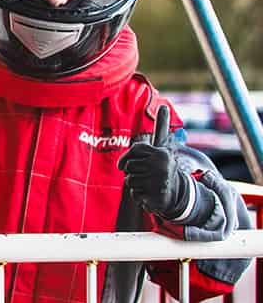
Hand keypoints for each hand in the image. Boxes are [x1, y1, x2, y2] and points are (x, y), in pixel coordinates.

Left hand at [118, 104, 190, 219]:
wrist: (178, 194)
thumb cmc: (162, 168)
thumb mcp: (162, 150)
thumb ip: (162, 129)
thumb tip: (165, 106)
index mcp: (161, 153)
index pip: (134, 149)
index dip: (126, 158)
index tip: (124, 164)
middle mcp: (161, 164)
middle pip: (128, 166)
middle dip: (131, 172)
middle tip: (145, 175)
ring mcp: (159, 180)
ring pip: (129, 180)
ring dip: (135, 184)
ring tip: (148, 184)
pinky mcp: (156, 195)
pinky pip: (134, 194)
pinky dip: (139, 196)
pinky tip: (150, 195)